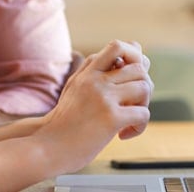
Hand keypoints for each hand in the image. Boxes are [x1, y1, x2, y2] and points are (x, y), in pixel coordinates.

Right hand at [38, 40, 153, 171]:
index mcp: (87, 72)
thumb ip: (95, 73)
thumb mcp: (75, 88)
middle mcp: (95, 80)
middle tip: (133, 104)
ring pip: (145, 87)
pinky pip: (143, 113)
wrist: (48, 147)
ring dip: (143, 105)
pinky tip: (123, 135)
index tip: (130, 81)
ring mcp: (103, 97)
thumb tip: (121, 59)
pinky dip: (140, 126)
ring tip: (130, 119)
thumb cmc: (64, 121)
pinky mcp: (111, 117)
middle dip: (143, 86)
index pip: (117, 46)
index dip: (133, 59)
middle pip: (138, 67)